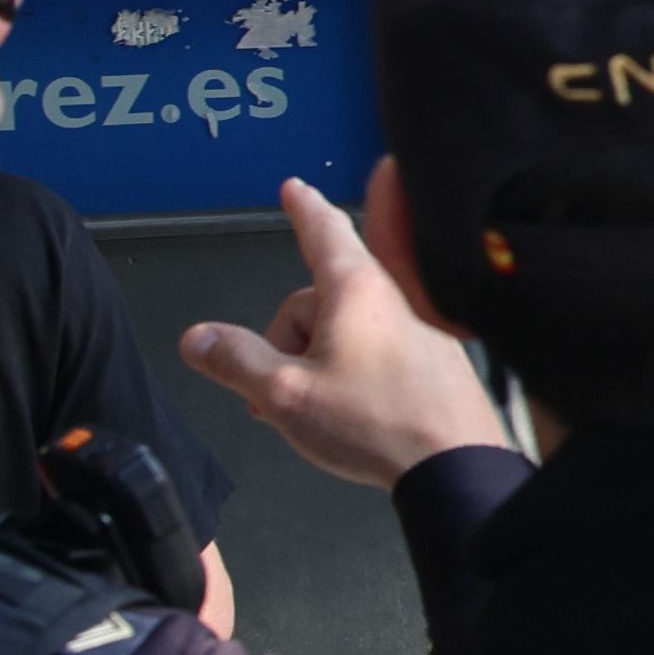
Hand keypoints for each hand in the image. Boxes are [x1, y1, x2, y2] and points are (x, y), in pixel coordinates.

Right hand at [180, 182, 504, 487]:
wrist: (455, 466)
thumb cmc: (376, 423)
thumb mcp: (285, 394)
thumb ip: (236, 362)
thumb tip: (198, 338)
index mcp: (355, 289)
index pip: (322, 231)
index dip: (302, 209)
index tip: (294, 188)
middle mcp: (391, 298)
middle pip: (315, 303)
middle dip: (286, 346)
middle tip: (277, 396)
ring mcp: (417, 329)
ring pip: (343, 335)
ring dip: (316, 368)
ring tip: (318, 414)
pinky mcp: (432, 361)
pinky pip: (375, 356)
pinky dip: (351, 379)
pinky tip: (351, 416)